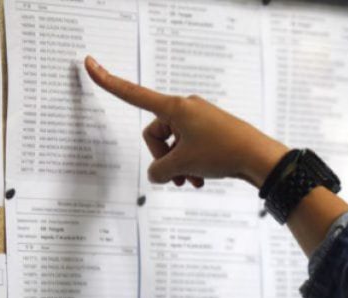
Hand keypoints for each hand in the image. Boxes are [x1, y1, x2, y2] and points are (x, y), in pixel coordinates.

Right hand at [83, 55, 289, 187]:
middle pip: (157, 135)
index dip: (109, 82)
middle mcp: (186, 108)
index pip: (133, 94)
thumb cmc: (222, 153)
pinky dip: (192, 166)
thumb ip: (160, 170)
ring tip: (193, 183)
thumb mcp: (183, 164)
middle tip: (177, 179)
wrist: (259, 158)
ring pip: (175, 146)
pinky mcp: (212, 132)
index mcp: (174, 107)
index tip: (89, 64)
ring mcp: (200, 119)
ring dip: (179, 167)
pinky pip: (190, 148)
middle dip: (163, 160)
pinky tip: (202, 181)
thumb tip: (158, 174)